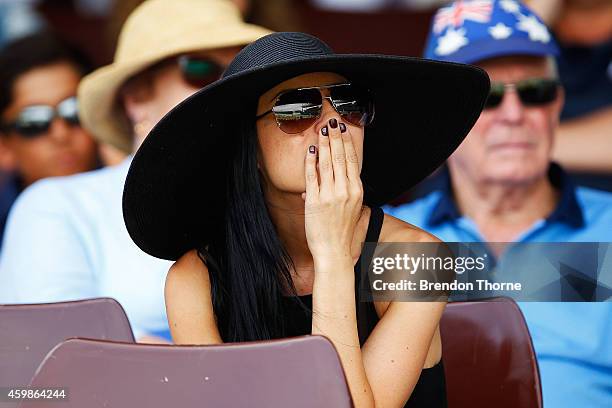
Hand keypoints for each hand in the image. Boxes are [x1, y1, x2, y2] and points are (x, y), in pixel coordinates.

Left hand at [303, 118, 363, 262]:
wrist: (334, 251)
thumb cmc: (342, 232)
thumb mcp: (352, 209)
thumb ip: (347, 193)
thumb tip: (338, 180)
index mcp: (357, 191)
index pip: (353, 161)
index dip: (347, 143)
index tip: (344, 129)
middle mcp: (346, 191)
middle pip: (341, 157)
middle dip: (336, 137)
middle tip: (332, 121)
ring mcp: (330, 196)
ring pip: (327, 163)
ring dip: (324, 144)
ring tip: (322, 130)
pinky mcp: (315, 201)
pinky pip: (312, 176)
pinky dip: (311, 162)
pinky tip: (311, 150)